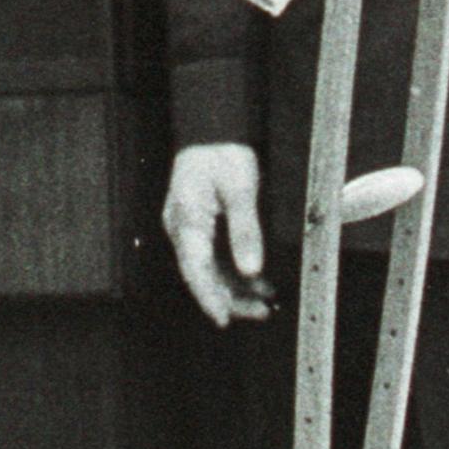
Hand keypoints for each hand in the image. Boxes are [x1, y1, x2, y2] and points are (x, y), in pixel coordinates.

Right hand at [164, 144, 273, 324]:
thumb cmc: (223, 153)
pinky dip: (235, 270)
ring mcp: (190, 228)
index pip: (195, 270)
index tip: (224, 318)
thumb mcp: (241, 189)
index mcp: (187, 221)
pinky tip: (258, 281)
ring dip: (236, 287)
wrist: (213, 130)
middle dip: (230, 298)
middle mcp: (183, 229)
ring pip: (210, 269)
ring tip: (265, 301)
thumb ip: (246, 230)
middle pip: (202, 275)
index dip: (210, 298)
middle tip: (260, 312)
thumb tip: (251, 268)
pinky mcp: (200, 226)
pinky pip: (215, 256)